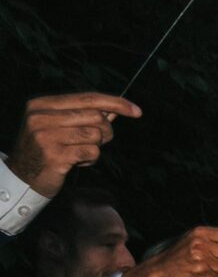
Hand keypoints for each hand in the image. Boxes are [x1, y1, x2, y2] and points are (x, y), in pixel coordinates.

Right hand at [6, 93, 141, 196]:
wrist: (23, 178)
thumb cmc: (47, 150)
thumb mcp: (59, 126)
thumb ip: (84, 116)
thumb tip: (115, 109)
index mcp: (42, 104)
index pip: (88, 98)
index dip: (116, 103)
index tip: (137, 111)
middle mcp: (41, 117)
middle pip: (96, 116)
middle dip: (105, 131)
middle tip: (95, 142)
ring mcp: (46, 136)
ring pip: (95, 135)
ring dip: (95, 147)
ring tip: (79, 153)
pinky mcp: (54, 155)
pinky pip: (91, 153)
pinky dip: (90, 160)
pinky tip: (76, 162)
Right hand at [122, 226, 217, 276]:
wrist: (162, 268)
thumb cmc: (181, 251)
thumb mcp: (194, 237)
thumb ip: (215, 234)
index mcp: (201, 232)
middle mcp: (200, 244)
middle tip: (214, 258)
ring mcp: (200, 259)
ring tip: (205, 265)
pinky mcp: (199, 272)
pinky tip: (200, 272)